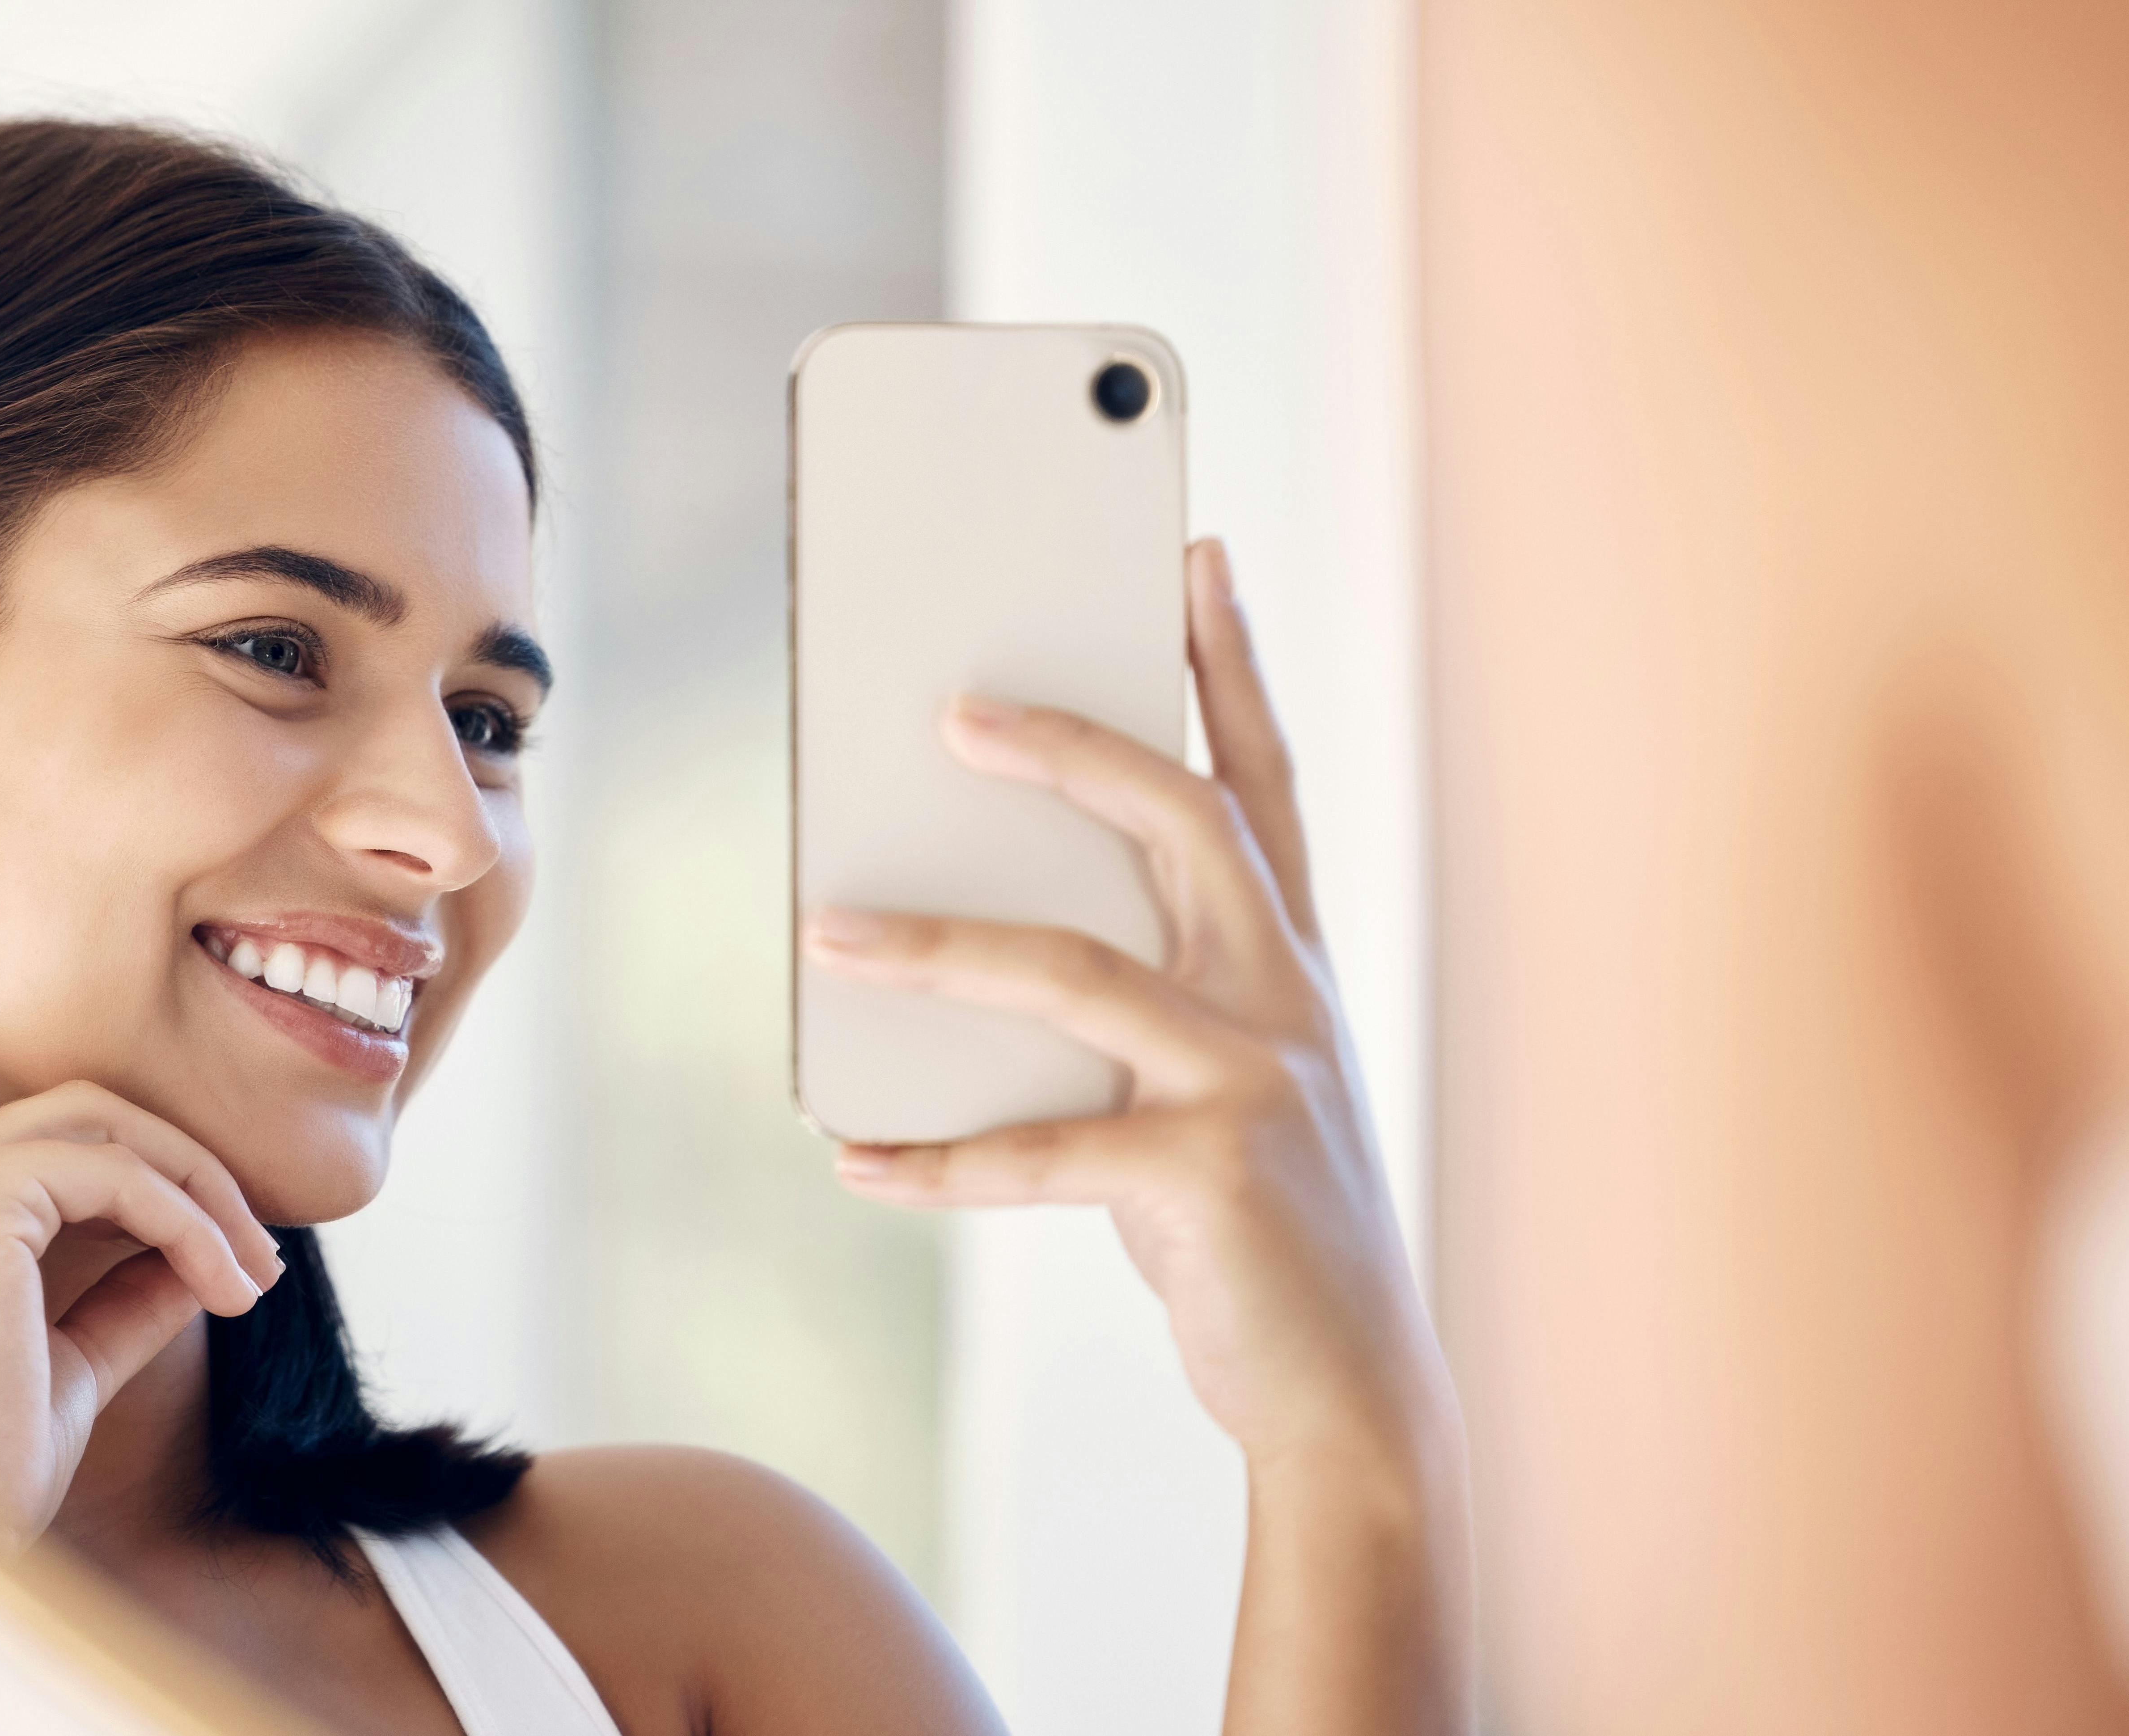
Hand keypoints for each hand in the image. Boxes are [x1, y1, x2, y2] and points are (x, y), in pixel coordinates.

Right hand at [0, 1080, 285, 1554]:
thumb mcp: (71, 1369)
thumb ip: (124, 1300)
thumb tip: (202, 1258)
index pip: (51, 1159)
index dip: (153, 1194)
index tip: (232, 1265)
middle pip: (76, 1117)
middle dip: (183, 1169)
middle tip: (259, 1253)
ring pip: (100, 1129)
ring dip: (198, 1190)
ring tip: (256, 1273)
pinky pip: (115, 1175)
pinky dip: (188, 1222)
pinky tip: (227, 1288)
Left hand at [802, 539, 1450, 1476]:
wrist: (1353, 1391)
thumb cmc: (1262, 1221)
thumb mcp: (1215, 1086)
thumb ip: (1138, 1003)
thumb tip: (986, 940)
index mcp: (1288, 965)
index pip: (1259, 783)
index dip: (1230, 666)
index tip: (1195, 558)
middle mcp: (1283, 998)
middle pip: (1182, 823)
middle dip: (1077, 744)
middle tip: (957, 703)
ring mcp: (1253, 1081)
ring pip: (1078, 972)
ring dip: (940, 945)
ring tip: (827, 927)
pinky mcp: (1207, 1176)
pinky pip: (1040, 1151)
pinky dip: (938, 1158)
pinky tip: (856, 1158)